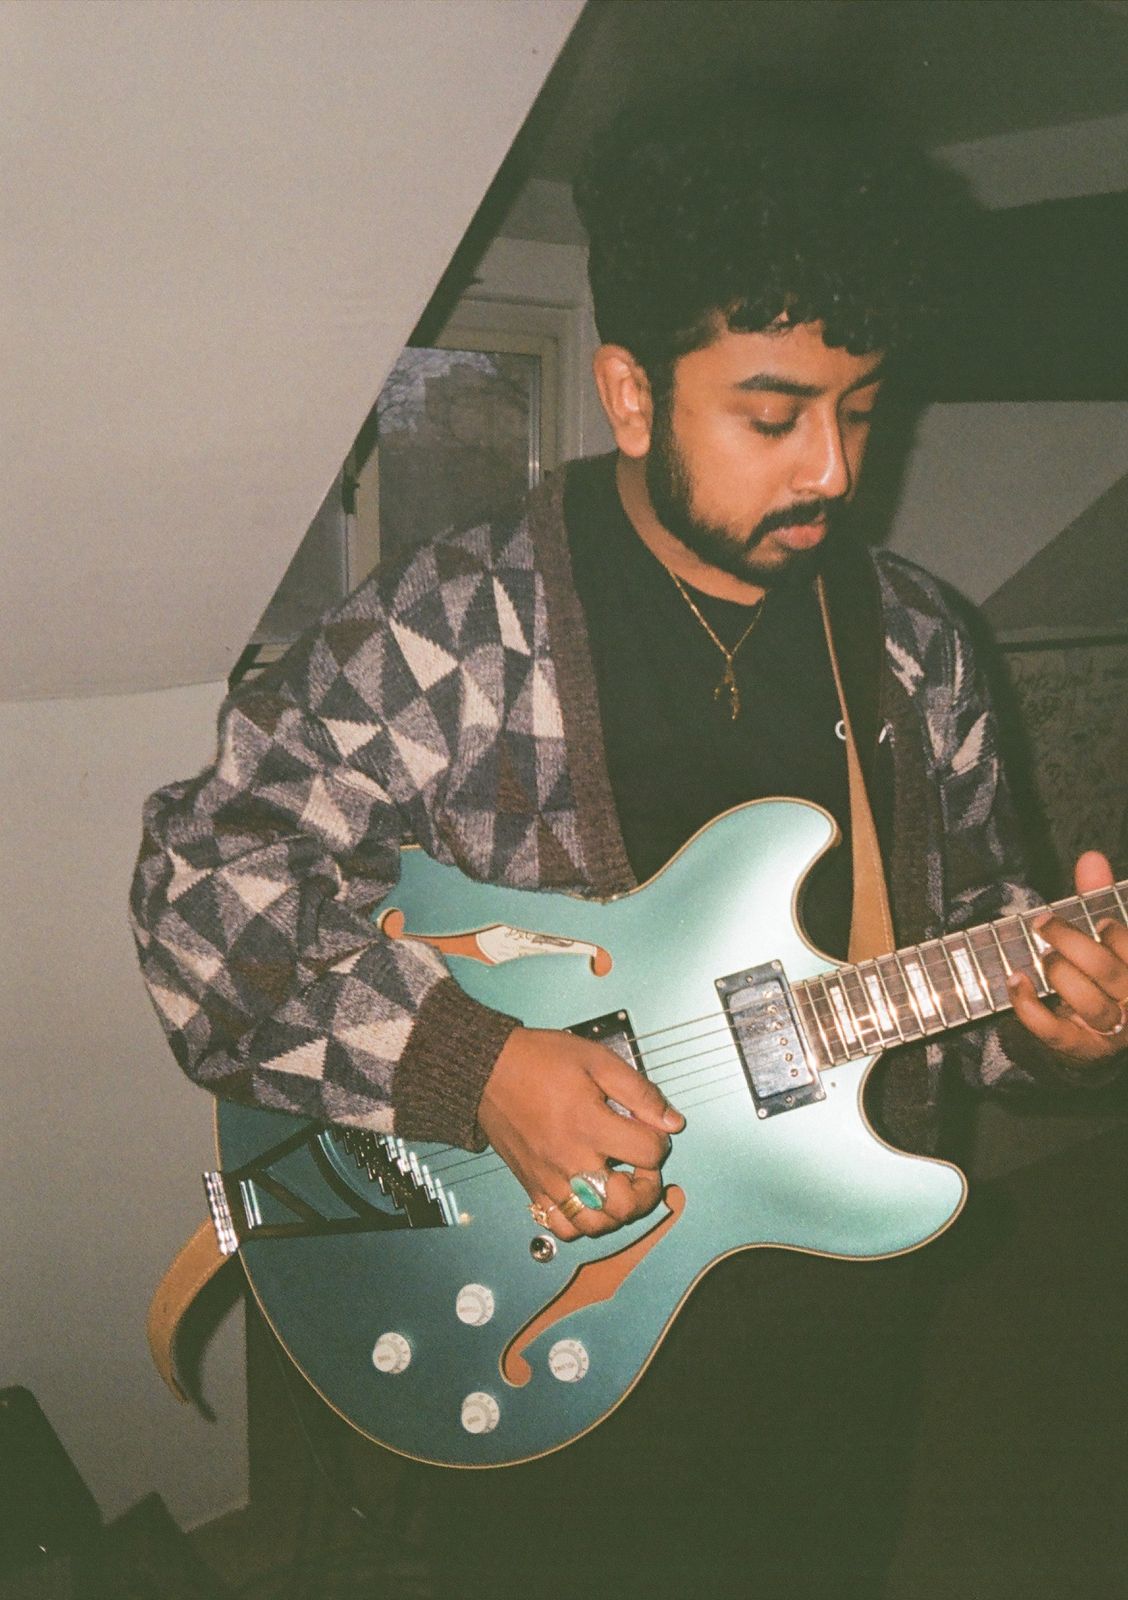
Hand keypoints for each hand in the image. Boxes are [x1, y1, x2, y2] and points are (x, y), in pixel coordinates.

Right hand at [477, 1026, 684, 1240]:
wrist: (488, 1070)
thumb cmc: (539, 1061)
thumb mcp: (597, 1060)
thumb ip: (639, 1092)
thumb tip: (671, 1121)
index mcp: (589, 1125)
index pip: (648, 1152)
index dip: (661, 1140)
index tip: (651, 1129)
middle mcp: (570, 1160)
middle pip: (626, 1204)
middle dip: (648, 1188)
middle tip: (643, 1167)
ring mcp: (550, 1180)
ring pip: (596, 1225)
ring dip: (618, 1212)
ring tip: (620, 1186)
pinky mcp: (533, 1188)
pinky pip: (562, 1228)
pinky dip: (582, 1223)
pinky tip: (590, 1200)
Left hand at [1009, 851, 1127, 1066]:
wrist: (1091, 1029)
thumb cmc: (1098, 969)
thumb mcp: (1100, 931)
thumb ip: (1098, 896)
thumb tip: (1091, 857)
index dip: (1116, 935)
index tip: (1098, 922)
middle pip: (1108, 972)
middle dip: (1073, 943)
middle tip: (1044, 925)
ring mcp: (1106, 1030)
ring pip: (1090, 1004)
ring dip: (1060, 974)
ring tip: (1041, 956)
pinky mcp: (1076, 1047)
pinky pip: (1053, 1030)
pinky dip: (1029, 1005)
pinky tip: (1015, 979)